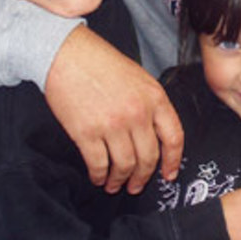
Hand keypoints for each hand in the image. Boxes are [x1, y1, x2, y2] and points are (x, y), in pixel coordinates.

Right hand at [45, 26, 183, 194]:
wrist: (66, 53)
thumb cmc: (100, 62)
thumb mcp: (138, 78)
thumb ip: (150, 105)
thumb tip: (154, 135)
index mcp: (154, 98)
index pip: (174, 138)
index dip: (172, 161)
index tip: (168, 174)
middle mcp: (137, 114)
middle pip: (149, 157)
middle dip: (143, 177)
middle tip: (136, 186)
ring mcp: (112, 125)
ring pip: (124, 165)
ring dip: (120, 180)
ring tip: (114, 184)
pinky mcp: (86, 133)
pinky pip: (98, 164)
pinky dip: (99, 175)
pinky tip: (98, 177)